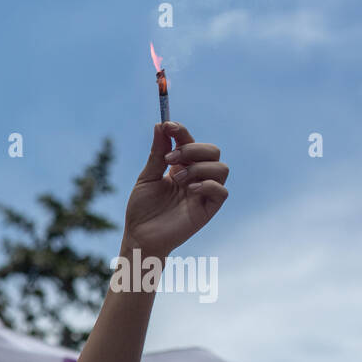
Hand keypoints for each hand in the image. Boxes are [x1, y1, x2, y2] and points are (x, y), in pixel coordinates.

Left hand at [124, 122, 228, 258]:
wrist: (139, 236)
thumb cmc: (142, 210)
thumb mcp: (147, 178)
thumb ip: (157, 154)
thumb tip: (160, 126)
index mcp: (181, 167)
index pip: (190, 142)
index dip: (181, 131)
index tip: (168, 125)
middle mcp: (196, 177)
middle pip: (212, 151)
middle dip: (192, 149)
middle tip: (169, 159)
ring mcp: (204, 192)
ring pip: (221, 167)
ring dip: (199, 167)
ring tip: (177, 179)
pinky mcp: (209, 208)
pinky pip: (221, 190)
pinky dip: (207, 185)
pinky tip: (189, 190)